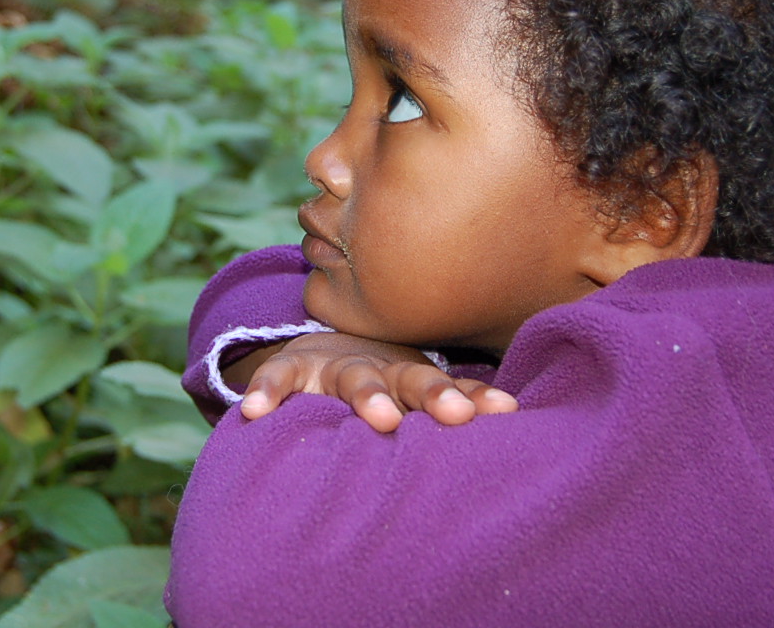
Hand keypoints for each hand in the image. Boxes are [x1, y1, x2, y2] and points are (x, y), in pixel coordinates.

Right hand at [236, 332, 517, 432]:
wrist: (315, 347)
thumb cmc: (380, 382)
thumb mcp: (412, 392)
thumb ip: (457, 408)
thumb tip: (518, 425)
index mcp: (411, 378)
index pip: (450, 388)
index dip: (475, 399)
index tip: (505, 412)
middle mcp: (377, 369)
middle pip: (410, 380)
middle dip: (435, 395)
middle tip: (458, 414)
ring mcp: (332, 367)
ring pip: (354, 380)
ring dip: (369, 396)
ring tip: (381, 417)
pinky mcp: (291, 370)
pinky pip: (278, 380)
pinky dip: (267, 392)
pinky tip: (255, 412)